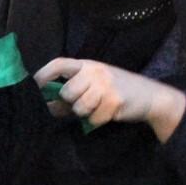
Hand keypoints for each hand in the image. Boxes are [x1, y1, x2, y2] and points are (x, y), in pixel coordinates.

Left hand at [35, 57, 185, 141]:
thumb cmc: (116, 91)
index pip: (59, 64)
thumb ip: (70, 95)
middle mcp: (95, 71)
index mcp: (87, 65)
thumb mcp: (93, 86)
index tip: (33, 87)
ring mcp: (106, 84)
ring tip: (99, 107)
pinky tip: (109, 113)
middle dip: (71, 103)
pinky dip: (99, 120)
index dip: (43, 75)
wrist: (151, 96)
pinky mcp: (115, 100)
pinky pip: (94, 118)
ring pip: (79, 107)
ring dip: (86, 113)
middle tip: (85, 104)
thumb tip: (47, 106)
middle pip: (66, 92)